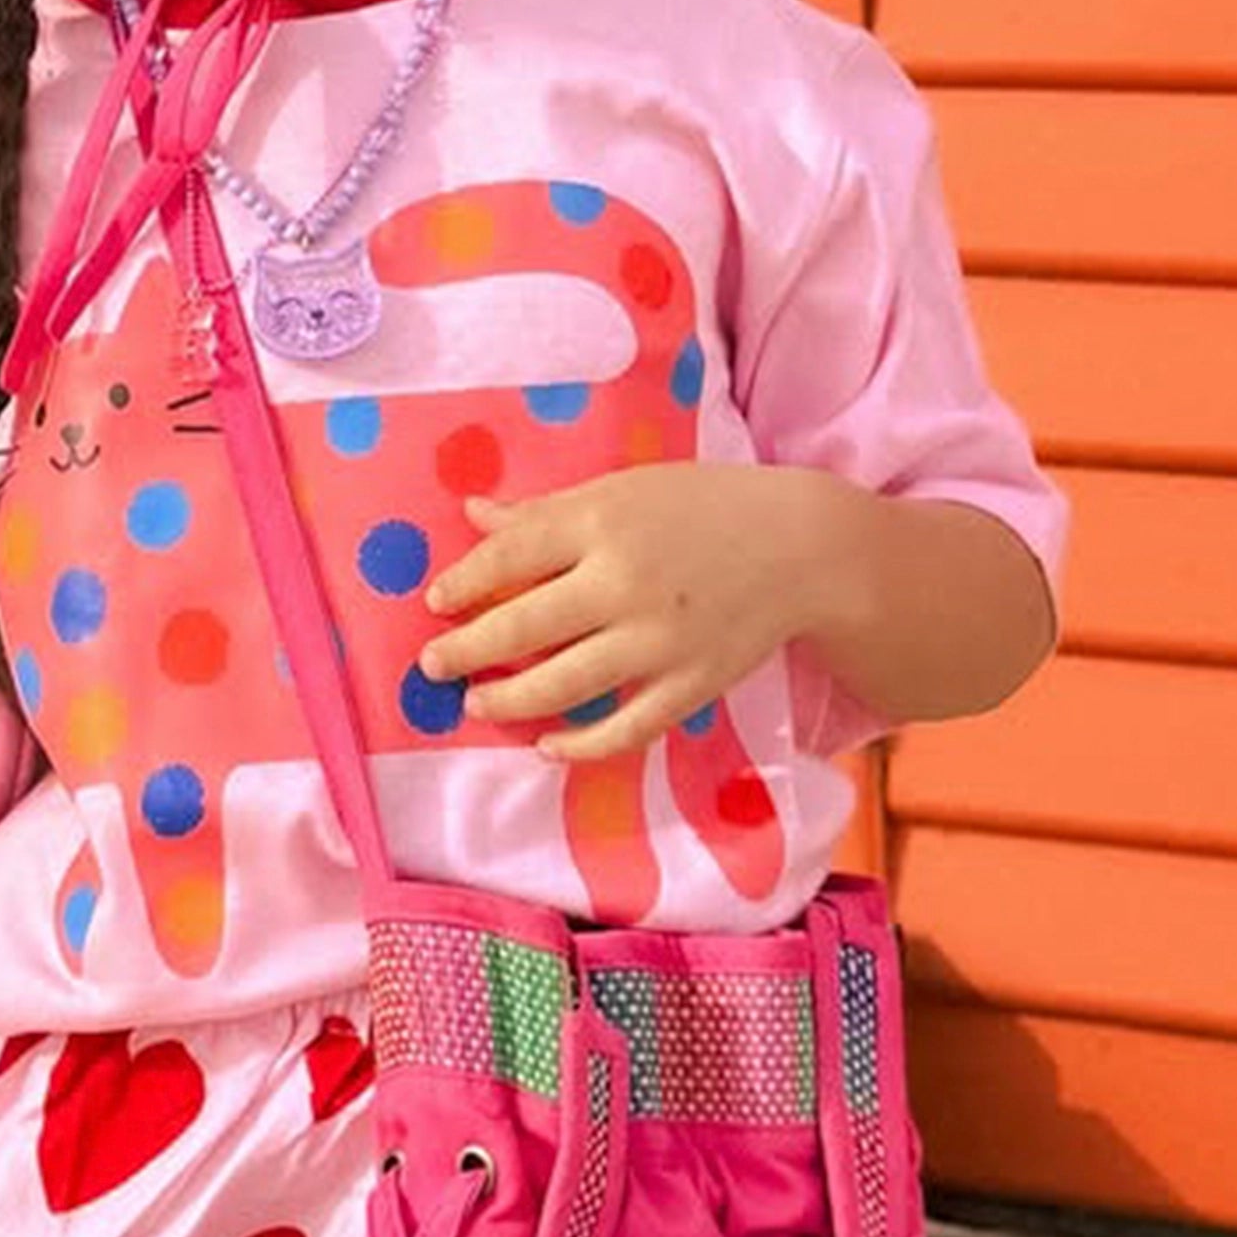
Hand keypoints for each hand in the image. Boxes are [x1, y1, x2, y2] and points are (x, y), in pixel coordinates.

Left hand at [420, 463, 849, 761]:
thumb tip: (473, 516)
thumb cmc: (703, 508)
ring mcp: (659, 642)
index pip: (511, 557)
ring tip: (478, 705)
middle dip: (467, 651)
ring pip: (564, 685)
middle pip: (525, 626)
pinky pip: (625, 729)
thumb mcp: (624, 490)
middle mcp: (625, 584)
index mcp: (603, 523)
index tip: (436, 603)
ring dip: (510, 701)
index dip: (464, 584)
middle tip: (432, 666)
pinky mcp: (691, 685)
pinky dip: (582, 745)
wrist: (804, 549)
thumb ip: (547, 512)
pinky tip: (548, 746)